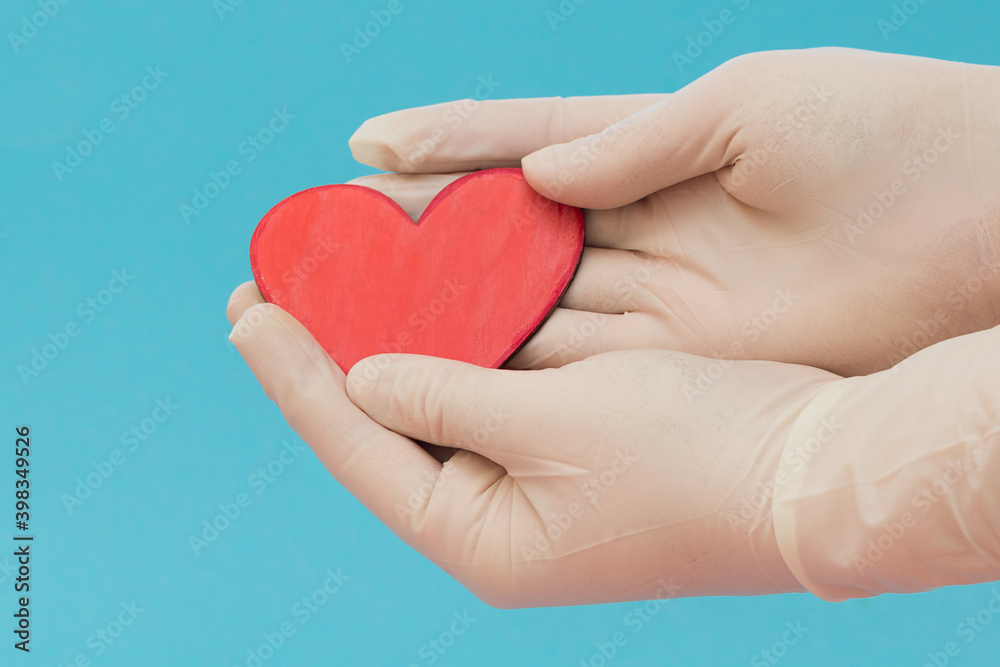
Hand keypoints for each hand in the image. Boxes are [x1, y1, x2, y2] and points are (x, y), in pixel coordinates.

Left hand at [228, 282, 999, 605]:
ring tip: (331, 282)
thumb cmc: (696, 462)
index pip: (358, 446)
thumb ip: (451, 395)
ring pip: (433, 402)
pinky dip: (452, 342)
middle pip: (383, 428)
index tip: (247, 310)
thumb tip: (365, 375)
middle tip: (272, 286)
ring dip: (387, 340)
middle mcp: (495, 519)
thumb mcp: (560, 424)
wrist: (813, 477)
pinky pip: (485, 389)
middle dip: (328, 355)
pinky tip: (424, 296)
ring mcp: (530, 486)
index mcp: (480, 538)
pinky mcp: (566, 449)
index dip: (296, 376)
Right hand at [347, 47, 999, 375]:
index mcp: (653, 141)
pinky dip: (518, 355)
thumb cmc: (882, 138)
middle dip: (429, 233)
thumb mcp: (750, 105)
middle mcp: (642, 220)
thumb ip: (636, 139)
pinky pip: (582, 355)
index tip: (364, 150)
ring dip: (458, 301)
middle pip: (511, 229)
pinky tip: (451, 356)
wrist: (980, 233)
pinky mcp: (686, 353)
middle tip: (344, 237)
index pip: (523, 139)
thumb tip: (538, 171)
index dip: (446, 145)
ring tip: (372, 303)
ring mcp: (660, 292)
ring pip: (534, 298)